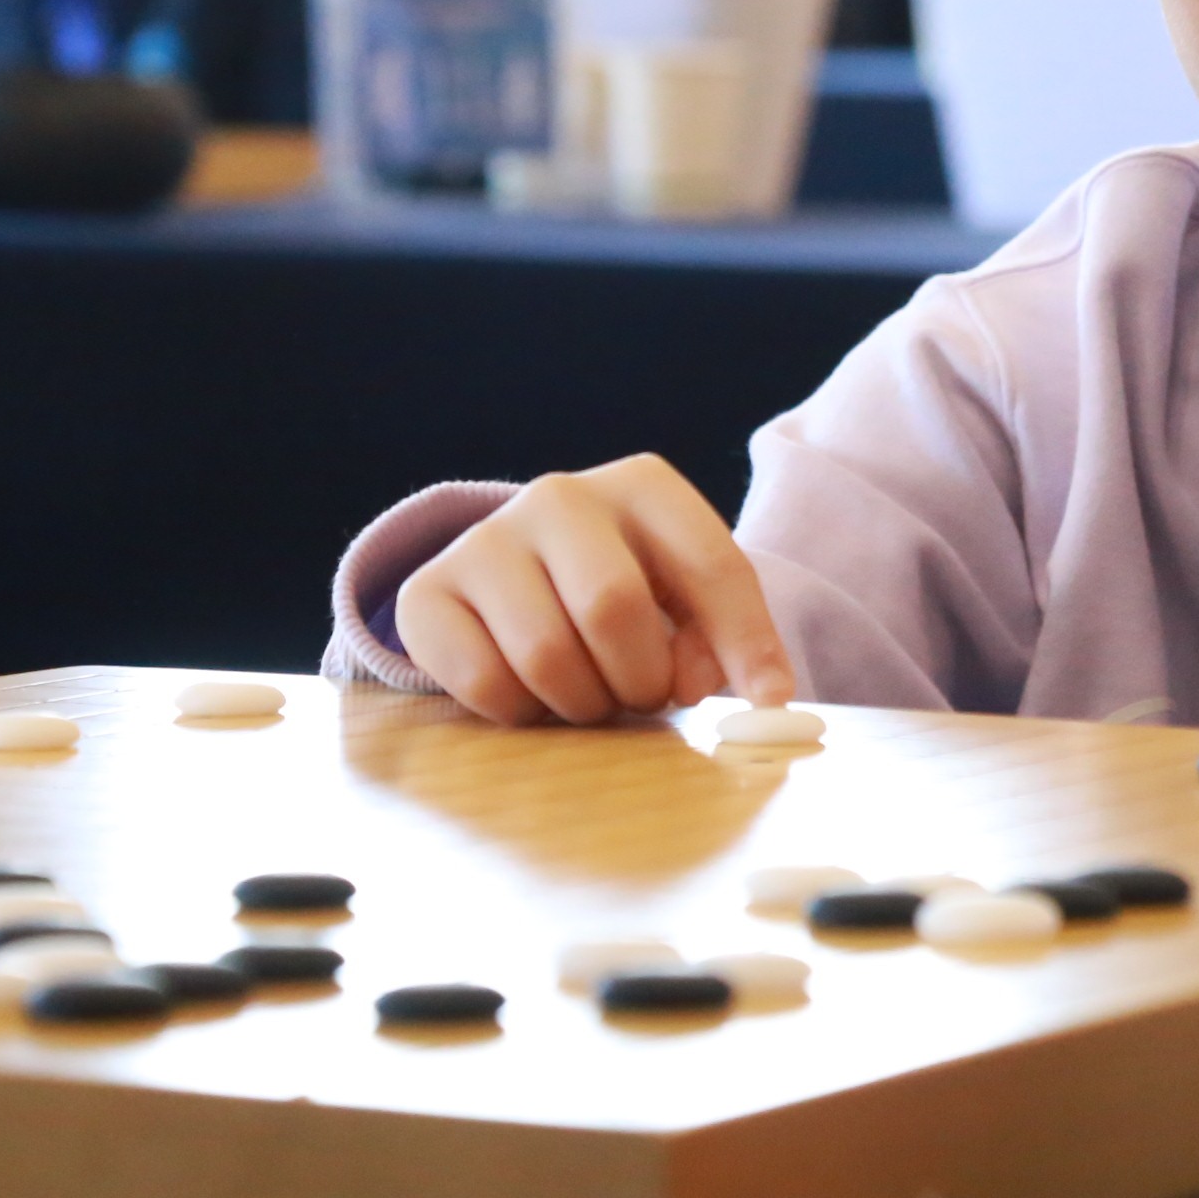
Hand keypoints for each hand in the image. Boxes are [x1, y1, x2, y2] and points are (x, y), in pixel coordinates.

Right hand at [397, 454, 796, 724]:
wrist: (515, 576)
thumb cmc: (623, 586)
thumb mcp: (683, 596)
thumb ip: (722, 639)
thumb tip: (759, 695)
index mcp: (642, 485)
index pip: (710, 565)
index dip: (746, 642)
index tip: (770, 702)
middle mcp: (560, 496)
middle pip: (612, 608)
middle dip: (640, 678)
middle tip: (642, 696)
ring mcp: (485, 539)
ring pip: (545, 654)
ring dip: (582, 703)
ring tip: (590, 693)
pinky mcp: (428, 592)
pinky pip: (484, 684)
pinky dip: (522, 713)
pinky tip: (532, 693)